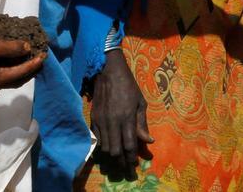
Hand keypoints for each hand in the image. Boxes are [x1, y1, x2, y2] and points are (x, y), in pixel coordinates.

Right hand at [0, 29, 44, 88]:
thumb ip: (12, 49)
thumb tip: (27, 49)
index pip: (20, 72)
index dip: (33, 64)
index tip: (44, 55)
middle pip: (16, 80)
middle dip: (30, 71)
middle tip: (41, 61)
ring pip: (9, 79)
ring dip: (21, 71)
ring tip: (30, 61)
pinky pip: (1, 76)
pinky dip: (11, 70)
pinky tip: (13, 61)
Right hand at [90, 49, 153, 174]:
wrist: (109, 71)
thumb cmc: (128, 86)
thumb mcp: (140, 103)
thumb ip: (142, 123)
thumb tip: (148, 141)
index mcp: (127, 117)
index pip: (129, 145)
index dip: (131, 159)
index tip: (134, 167)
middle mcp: (113, 121)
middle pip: (115, 151)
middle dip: (121, 163)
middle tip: (126, 170)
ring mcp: (101, 120)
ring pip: (104, 147)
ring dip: (112, 157)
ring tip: (118, 162)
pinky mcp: (93, 118)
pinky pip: (97, 139)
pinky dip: (103, 147)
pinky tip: (108, 149)